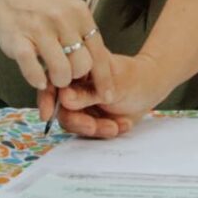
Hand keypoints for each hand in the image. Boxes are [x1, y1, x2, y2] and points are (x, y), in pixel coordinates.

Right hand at [0, 0, 113, 102]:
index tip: (108, 95)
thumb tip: (100, 64)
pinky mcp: (19, 41)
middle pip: (83, 65)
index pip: (99, 51)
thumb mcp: (67, 10)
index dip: (104, 77)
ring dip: (58, 81)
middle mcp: (62, 19)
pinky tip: (38, 78)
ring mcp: (40, 30)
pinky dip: (37, 81)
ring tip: (52, 76)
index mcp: (79, 12)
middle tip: (67, 76)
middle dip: (76, 77)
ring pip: (62, 72)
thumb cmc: (39, 8)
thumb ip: (82, 33)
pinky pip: (34, 72)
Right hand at [48, 54, 165, 137]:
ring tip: (115, 126)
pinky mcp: (89, 117)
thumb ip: (89, 93)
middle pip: (60, 108)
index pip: (53, 81)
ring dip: (94, 128)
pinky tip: (122, 124)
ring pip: (73, 122)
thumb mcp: (115, 84)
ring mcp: (80, 103)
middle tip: (93, 126)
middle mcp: (74, 85)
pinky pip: (87, 131)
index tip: (48, 114)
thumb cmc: (135, 77)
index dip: (46, 98)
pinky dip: (104, 131)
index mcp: (77, 67)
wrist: (151, 88)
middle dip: (77, 121)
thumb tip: (63, 97)